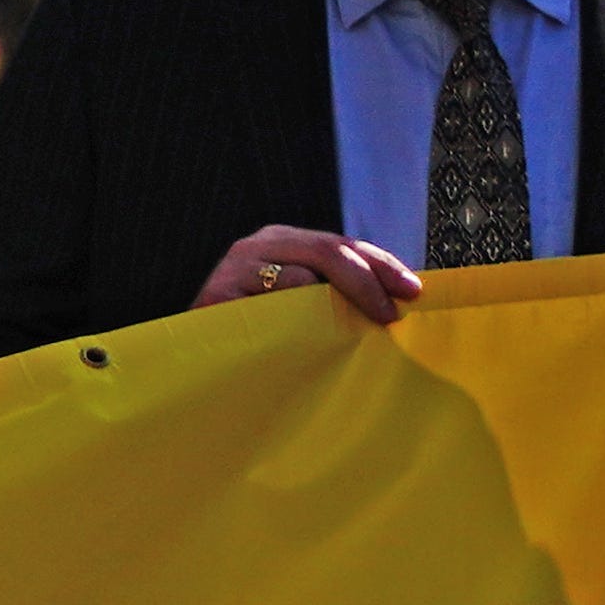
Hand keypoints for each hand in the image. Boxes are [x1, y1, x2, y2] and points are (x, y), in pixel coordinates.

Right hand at [201, 226, 417, 323]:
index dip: (382, 265)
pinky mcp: (219, 291)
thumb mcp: (297, 308)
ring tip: (364, 325)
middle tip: (392, 313)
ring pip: (306, 272)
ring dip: (341, 300)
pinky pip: (275, 295)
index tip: (414, 292)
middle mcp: (260, 243)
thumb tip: (394, 298)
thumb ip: (330, 294)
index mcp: (283, 241)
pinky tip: (315, 332)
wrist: (190, 362)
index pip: (344, 245)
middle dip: (370, 281)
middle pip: (331, 251)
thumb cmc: (251, 339)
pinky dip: (300, 312)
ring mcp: (238, 263)